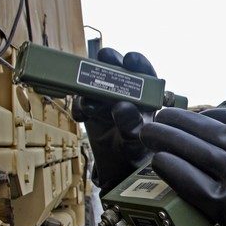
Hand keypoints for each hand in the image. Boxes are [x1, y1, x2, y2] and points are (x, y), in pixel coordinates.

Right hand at [72, 48, 154, 194]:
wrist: (117, 166)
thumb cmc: (136, 150)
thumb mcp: (136, 141)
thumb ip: (132, 125)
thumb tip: (122, 106)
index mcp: (146, 97)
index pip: (145, 73)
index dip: (138, 63)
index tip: (130, 60)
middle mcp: (126, 93)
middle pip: (117, 68)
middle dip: (110, 61)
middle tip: (104, 59)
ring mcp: (107, 99)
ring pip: (96, 81)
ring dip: (91, 88)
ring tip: (92, 107)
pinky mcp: (90, 109)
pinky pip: (81, 101)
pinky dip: (79, 106)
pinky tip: (82, 118)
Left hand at [140, 108, 225, 225]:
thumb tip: (216, 128)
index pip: (218, 115)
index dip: (193, 115)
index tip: (181, 117)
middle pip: (198, 128)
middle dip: (170, 122)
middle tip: (154, 121)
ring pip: (189, 149)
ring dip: (162, 139)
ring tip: (148, 135)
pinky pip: (189, 180)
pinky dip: (171, 168)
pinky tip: (159, 162)